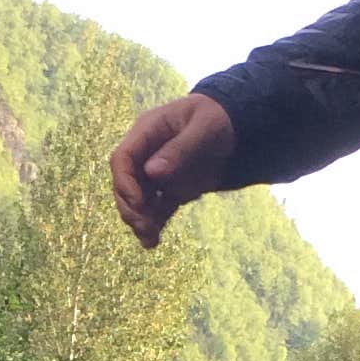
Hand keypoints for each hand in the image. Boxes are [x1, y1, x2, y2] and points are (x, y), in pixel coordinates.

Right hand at [110, 92, 236, 245]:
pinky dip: (154, 225)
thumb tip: (152, 173)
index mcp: (147, 132)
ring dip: (139, 221)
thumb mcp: (204, 127)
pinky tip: (153, 242)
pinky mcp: (169, 190)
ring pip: (137, 201)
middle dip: (130, 207)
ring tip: (150, 239)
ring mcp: (156, 174)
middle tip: (145, 225)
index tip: (139, 203)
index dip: (125, 182)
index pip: (122, 159)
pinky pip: (156, 210)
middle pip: (124, 184)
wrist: (237, 127)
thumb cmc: (218, 117)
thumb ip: (180, 149)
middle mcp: (146, 155)